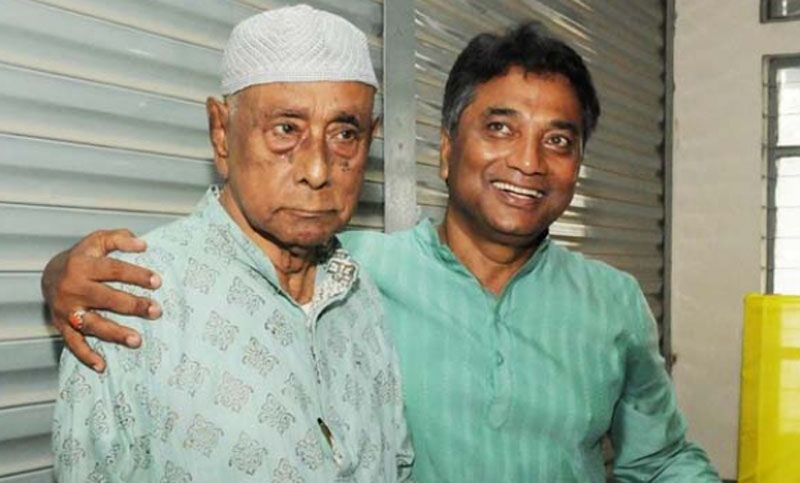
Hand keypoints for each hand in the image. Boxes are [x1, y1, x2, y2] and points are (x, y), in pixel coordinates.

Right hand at [41, 229, 162, 371]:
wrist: (49, 274)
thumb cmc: (84, 257)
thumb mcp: (98, 241)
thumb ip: (119, 238)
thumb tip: (143, 244)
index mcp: (82, 265)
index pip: (113, 269)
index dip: (135, 275)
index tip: (157, 282)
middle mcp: (73, 288)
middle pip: (106, 298)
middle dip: (132, 305)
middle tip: (156, 311)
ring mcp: (66, 309)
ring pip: (92, 324)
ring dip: (115, 334)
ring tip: (137, 340)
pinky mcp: (62, 326)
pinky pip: (73, 343)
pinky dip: (86, 356)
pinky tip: (103, 366)